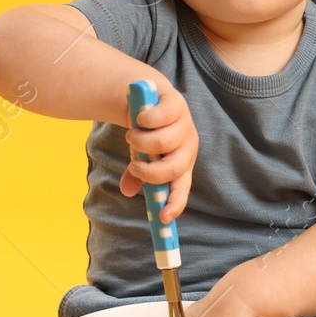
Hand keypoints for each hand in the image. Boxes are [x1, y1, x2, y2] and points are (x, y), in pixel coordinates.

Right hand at [120, 81, 196, 222]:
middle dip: (149, 170)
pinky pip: (160, 117)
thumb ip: (136, 175)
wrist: (147, 98)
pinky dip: (145, 120)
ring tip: (133, 135)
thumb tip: (128, 191)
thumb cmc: (148, 134)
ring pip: (163, 142)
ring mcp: (184, 125)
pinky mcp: (176, 103)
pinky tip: (140, 118)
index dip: (175, 203)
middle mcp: (187, 147)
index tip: (162, 218)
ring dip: (140, 141)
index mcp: (181, 164)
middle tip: (133, 165)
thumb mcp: (141, 157)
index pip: (181, 188)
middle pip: (174, 167)